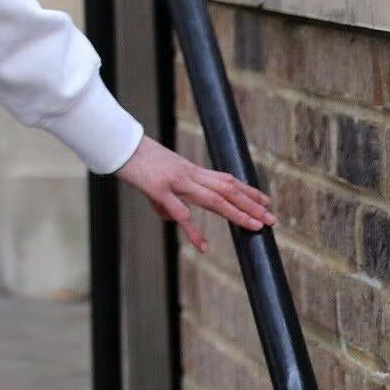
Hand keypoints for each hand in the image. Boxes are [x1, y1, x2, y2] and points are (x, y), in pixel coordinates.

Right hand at [115, 135, 274, 254]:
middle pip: (227, 190)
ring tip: (255, 227)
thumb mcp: (159, 177)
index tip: (266, 201)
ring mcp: (176, 181)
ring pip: (214, 199)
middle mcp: (189, 173)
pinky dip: (194, 231)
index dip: (248, 191)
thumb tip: (172, 217)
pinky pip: (181, 213)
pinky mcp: (159, 189)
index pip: (226, 180)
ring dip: (237, 213)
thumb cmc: (136, 159)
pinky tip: (203, 246)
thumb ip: (168, 198)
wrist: (118, 144)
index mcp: (190, 169)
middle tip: (272, 220)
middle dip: (251, 205)